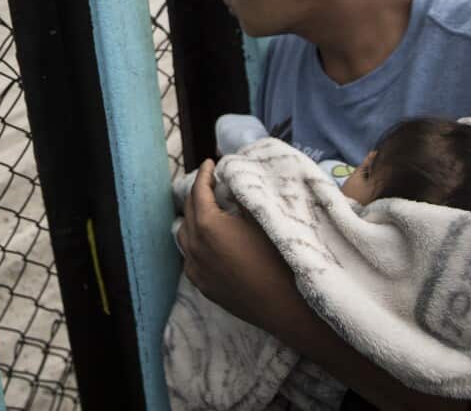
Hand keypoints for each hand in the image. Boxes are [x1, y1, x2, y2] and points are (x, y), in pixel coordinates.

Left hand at [175, 159, 282, 324]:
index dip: (204, 174)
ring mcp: (196, 269)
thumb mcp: (263, 218)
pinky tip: (206, 240)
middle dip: (198, 194)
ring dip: (193, 218)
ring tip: (206, 208)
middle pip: (189, 211)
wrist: (286, 307)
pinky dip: (194, 242)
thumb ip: (243, 197)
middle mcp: (194, 247)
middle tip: (210, 181)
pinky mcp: (203, 286)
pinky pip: (190, 257)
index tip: (210, 163)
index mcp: (207, 226)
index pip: (199, 192)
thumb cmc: (279, 258)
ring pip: (185, 236)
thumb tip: (233, 182)